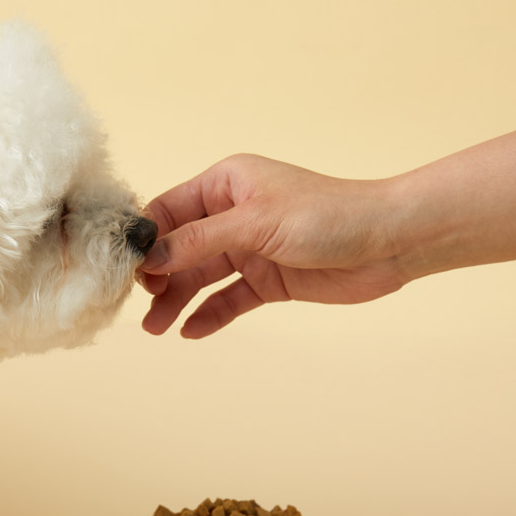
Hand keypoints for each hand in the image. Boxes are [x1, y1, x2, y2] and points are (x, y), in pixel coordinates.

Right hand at [139, 155, 406, 337]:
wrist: (390, 242)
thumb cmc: (328, 215)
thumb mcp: (255, 223)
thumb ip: (199, 241)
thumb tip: (149, 257)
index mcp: (226, 184)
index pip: (169, 210)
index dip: (146, 239)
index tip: (124, 269)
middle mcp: (232, 215)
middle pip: (180, 248)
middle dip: (158, 276)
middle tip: (141, 306)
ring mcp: (250, 249)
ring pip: (201, 276)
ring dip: (177, 300)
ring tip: (156, 328)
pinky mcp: (268, 279)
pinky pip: (229, 298)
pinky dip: (210, 314)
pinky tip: (191, 331)